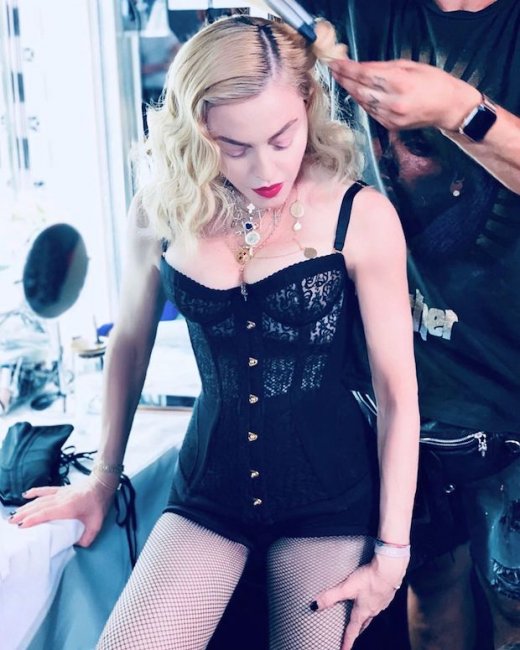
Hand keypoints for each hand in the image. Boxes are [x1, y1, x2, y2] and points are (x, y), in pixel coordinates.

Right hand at [8, 476, 116, 546]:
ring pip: (40, 499)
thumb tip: (78, 546)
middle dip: (24, 515)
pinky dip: (35, 492)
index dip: (33, 519)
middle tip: (11, 523)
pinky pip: (46, 490)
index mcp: (68, 507)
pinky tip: (26, 494)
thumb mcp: (97, 523)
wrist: (103, 483)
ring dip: (26, 506)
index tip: (21, 526)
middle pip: (39, 507)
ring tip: (14, 514)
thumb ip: (88, 537)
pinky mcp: (61, 489)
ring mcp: (60, 493)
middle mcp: (61, 499)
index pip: (46, 513)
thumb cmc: (100, 503)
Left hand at [312, 554, 407, 649]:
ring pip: (372, 613)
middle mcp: (373, 610)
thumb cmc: (369, 579)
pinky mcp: (387, 594)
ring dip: (365, 617)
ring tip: (362, 616)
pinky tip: (373, 598)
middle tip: (352, 635)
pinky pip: (379, 603)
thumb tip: (315, 605)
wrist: (390, 570)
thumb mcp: (347, 587)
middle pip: (363, 624)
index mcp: (363, 611)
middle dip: (357, 630)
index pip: (352, 631)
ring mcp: (381, 602)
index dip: (347, 642)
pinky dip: (374, 604)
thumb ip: (331, 596)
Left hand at [328, 57, 479, 131]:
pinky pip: (371, 112)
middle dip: (344, 80)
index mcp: (399, 82)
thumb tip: (362, 67)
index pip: (365, 75)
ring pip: (363, 102)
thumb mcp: (411, 66)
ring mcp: (390, 117)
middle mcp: (393, 102)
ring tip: (342, 81)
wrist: (449, 108)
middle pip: (360, 90)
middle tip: (334, 71)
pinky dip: (362, 102)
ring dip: (351, 91)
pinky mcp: (390, 126)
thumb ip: (384, 67)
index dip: (347, 69)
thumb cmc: (435, 82)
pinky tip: (357, 94)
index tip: (335, 64)